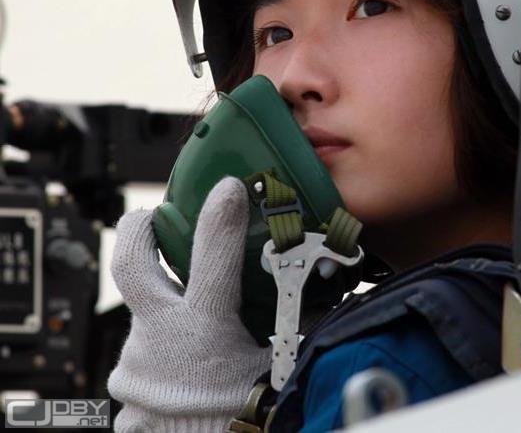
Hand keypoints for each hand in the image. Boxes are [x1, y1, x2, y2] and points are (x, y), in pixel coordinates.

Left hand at [107, 177, 271, 432]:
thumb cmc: (245, 422)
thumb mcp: (275, 369)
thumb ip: (293, 324)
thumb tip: (319, 290)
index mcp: (204, 333)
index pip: (212, 257)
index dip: (221, 215)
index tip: (228, 186)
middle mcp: (160, 341)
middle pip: (131, 262)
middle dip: (139, 228)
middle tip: (152, 215)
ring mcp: (135, 362)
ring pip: (144, 310)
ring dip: (166, 303)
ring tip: (192, 312)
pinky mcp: (125, 384)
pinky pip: (145, 349)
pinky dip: (165, 345)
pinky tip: (185, 358)